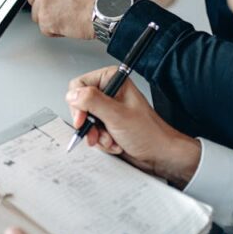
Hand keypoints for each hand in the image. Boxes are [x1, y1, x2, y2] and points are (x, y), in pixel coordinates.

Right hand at [65, 66, 200, 187]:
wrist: (159, 153)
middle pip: (80, 105)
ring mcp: (108, 108)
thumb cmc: (148, 132)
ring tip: (112, 139)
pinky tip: (116, 143)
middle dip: (90, 125)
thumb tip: (73, 94)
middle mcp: (110, 91)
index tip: (82, 120)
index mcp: (113, 79)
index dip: (78, 104)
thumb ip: (92, 102)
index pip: (79, 85)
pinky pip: (93, 132)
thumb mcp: (117, 115)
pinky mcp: (108, 123)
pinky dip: (102, 141)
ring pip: (86, 121)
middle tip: (98, 133)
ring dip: (98, 136)